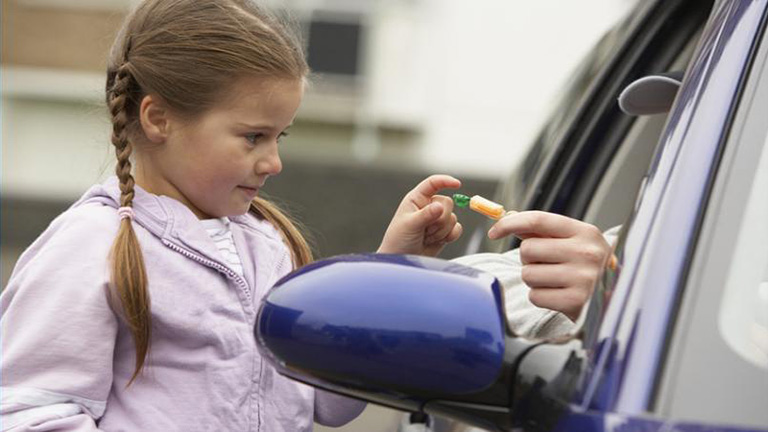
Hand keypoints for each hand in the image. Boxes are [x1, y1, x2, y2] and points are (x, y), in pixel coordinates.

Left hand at [378, 175, 462, 256]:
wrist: (403, 260)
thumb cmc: (398, 240)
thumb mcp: (409, 225)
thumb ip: (425, 215)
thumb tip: (440, 206)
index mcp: (416, 199)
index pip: (432, 184)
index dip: (445, 181)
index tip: (457, 184)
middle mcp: (428, 206)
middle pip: (448, 203)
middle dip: (439, 219)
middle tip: (425, 229)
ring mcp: (437, 219)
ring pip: (452, 218)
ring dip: (441, 231)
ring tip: (426, 237)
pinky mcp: (444, 232)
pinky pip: (457, 229)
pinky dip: (450, 236)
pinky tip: (436, 241)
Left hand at [488, 211, 610, 320]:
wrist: (613, 297)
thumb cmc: (586, 265)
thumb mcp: (572, 241)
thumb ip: (542, 230)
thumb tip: (508, 217)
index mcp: (585, 232)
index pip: (538, 220)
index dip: (510, 223)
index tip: (494, 231)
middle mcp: (586, 253)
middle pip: (528, 249)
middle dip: (529, 259)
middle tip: (547, 264)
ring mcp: (583, 279)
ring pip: (528, 274)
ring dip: (534, 279)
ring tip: (554, 280)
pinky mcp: (575, 302)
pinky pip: (534, 296)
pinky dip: (540, 297)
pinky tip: (557, 295)